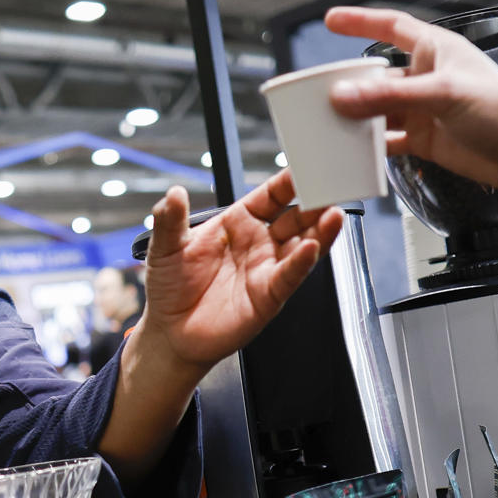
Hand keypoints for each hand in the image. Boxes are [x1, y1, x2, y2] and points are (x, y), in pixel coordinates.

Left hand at [135, 170, 342, 376]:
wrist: (170, 333)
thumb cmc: (170, 287)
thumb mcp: (165, 248)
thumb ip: (169, 220)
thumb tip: (173, 194)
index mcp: (239, 222)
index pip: (272, 195)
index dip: (290, 180)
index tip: (306, 164)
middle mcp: (259, 243)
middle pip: (297, 217)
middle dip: (316, 201)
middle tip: (332, 185)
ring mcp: (266, 269)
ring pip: (303, 245)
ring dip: (320, 230)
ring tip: (332, 213)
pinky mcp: (268, 297)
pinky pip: (289, 277)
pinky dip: (302, 263)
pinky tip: (310, 248)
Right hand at [323, 6, 497, 193]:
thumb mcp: (443, 94)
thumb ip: (389, 97)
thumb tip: (343, 97)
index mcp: (435, 51)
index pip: (390, 27)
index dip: (360, 22)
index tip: (331, 21)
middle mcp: (427, 77)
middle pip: (376, 76)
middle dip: (349, 84)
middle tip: (317, 93)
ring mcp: (425, 110)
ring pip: (378, 110)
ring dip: (357, 119)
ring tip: (329, 126)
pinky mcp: (427, 140)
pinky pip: (390, 140)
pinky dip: (372, 147)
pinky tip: (355, 153)